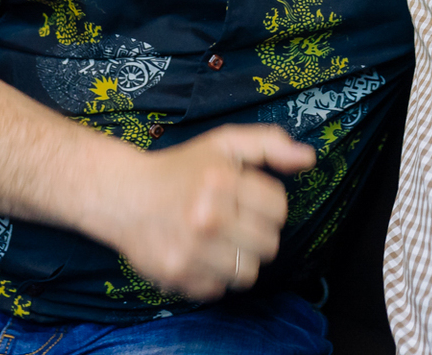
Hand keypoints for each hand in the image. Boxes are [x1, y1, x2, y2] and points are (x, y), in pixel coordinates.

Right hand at [91, 125, 314, 301]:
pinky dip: (214, 276)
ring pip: (248, 272)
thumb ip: (270, 144)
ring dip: (239, 258)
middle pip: (269, 244)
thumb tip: (308, 158)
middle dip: (257, 232)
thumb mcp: (224, 143)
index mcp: (223, 181)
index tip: (250, 200)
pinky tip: (201, 255)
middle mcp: (207, 217)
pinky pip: (218, 288)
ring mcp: (191, 250)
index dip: (269, 205)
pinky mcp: (177, 275)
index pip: (279, 209)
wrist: (123, 195)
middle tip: (237, 222)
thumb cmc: (181, 169)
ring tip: (222, 241)